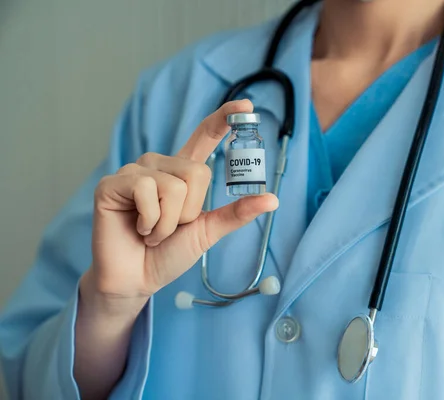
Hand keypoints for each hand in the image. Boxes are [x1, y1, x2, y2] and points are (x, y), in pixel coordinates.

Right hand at [86, 100, 277, 305]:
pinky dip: (150, 221)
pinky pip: (146, 191)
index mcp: (182, 173)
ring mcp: (134, 171)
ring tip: (152, 231)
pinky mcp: (112, 183)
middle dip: (188, 213)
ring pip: (173, 186)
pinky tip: (138, 228)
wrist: (137, 280)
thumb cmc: (169, 254)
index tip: (246, 106)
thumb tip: (273, 199)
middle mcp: (159, 165)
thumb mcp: (208, 231)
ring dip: (168, 223)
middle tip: (169, 229)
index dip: (224, 119)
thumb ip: (236, 213)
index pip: (204, 137)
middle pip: (197, 173)